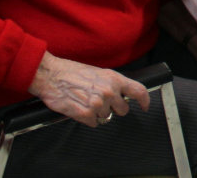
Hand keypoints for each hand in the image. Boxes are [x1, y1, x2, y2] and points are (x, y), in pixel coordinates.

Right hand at [28, 52, 148, 127]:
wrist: (51, 75)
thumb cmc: (72, 72)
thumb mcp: (98, 72)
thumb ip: (112, 83)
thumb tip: (121, 94)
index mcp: (114, 79)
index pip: (139, 91)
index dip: (145, 101)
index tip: (144, 106)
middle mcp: (109, 91)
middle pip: (123, 109)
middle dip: (115, 109)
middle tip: (103, 103)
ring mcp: (98, 104)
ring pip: (106, 117)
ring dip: (98, 113)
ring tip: (86, 101)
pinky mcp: (85, 114)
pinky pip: (94, 123)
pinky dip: (88, 119)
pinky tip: (80, 108)